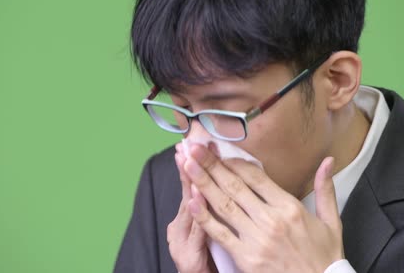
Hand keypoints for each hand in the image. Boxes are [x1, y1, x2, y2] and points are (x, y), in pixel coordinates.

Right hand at [166, 144, 216, 272]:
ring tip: (193, 160)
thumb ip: (214, 211)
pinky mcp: (189, 258)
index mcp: (185, 222)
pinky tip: (196, 197)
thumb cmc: (209, 264)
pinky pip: (196, 233)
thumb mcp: (211, 234)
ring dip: (191, 183)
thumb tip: (224, 183)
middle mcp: (179, 229)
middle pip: (187, 191)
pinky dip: (197, 215)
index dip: (195, 164)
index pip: (193, 186)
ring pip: (188, 209)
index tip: (197, 142)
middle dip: (191, 166)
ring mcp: (182, 243)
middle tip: (191, 142)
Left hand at [183, 144, 343, 272]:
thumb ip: (324, 188)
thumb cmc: (325, 257)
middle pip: (235, 186)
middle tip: (194, 148)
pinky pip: (221, 234)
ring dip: (203, 183)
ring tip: (187, 165)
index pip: (256, 177)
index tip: (219, 149)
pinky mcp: (246, 258)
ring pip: (224, 205)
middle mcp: (271, 220)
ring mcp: (256, 240)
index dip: (234, 161)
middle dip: (212, 165)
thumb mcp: (331, 222)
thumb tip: (328, 160)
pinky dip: (205, 217)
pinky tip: (192, 201)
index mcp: (290, 208)